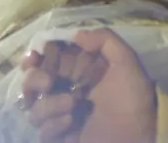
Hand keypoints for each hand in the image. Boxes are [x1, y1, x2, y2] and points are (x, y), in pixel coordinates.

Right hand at [22, 28, 158, 142]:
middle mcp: (63, 90)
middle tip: (48, 82)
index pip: (45, 58)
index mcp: (76, 71)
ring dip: (49, 105)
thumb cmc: (132, 99)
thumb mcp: (126, 62)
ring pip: (32, 106)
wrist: (137, 137)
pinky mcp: (58, 135)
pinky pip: (41, 130)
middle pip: (30, 80)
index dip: (35, 55)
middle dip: (33, 78)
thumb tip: (75, 34)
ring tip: (72, 106)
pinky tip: (71, 123)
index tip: (35, 55)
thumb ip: (105, 39)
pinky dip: (53, 125)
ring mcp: (58, 115)